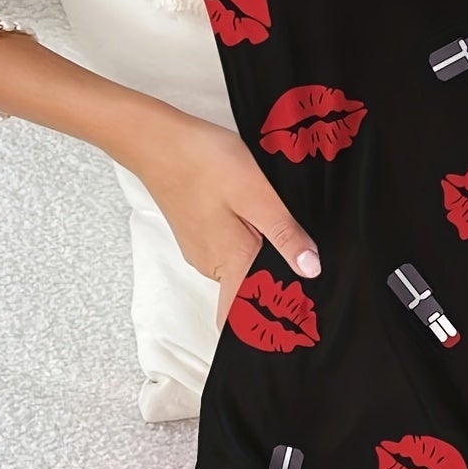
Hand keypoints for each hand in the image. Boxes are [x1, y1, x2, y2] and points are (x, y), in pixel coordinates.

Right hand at [119, 102, 319, 330]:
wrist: (156, 139)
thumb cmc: (203, 162)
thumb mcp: (258, 195)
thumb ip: (285, 235)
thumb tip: (311, 271)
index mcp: (230, 263)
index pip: (239, 320)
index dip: (264, 329)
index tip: (292, 326)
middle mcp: (212, 266)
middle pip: (247, 294)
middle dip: (275, 288)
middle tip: (309, 275)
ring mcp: (202, 251)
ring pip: (239, 270)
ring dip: (263, 261)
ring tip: (289, 239)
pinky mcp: (197, 234)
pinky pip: (228, 251)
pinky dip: (247, 245)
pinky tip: (261, 220)